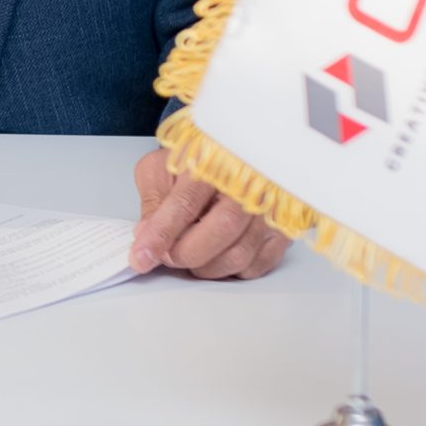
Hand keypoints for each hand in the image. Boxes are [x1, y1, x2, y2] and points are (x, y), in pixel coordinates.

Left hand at [130, 150, 290, 279]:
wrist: (232, 154)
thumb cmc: (195, 162)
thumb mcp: (162, 168)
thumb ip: (153, 200)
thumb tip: (146, 234)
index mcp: (212, 162)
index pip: (185, 203)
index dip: (161, 234)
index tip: (141, 257)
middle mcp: (248, 183)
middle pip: (221, 230)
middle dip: (186, 254)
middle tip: (167, 256)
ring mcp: (270, 208)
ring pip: (240, 254)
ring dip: (206, 266)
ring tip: (189, 255)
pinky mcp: (284, 230)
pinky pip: (259, 265)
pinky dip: (232, 270)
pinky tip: (217, 256)